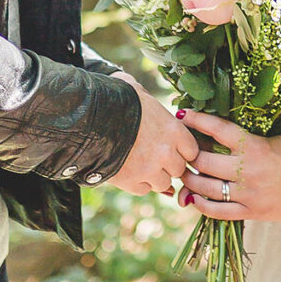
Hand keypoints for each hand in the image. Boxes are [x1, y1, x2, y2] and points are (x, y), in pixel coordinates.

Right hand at [103, 81, 197, 197]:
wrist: (89, 119)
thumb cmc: (114, 99)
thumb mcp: (136, 91)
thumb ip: (148, 100)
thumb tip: (141, 91)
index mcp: (173, 130)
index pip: (192, 150)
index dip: (182, 150)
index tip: (173, 148)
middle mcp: (166, 152)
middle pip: (179, 169)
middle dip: (169, 165)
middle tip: (156, 158)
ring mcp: (150, 170)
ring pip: (163, 183)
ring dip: (155, 177)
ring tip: (142, 166)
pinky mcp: (131, 182)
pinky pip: (144, 190)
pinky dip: (139, 184)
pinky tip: (130, 173)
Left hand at [179, 111, 280, 221]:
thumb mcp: (274, 140)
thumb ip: (247, 139)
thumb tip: (217, 134)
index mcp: (254, 146)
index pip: (217, 129)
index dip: (196, 120)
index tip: (182, 114)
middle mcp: (247, 169)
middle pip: (203, 160)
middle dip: (187, 154)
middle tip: (181, 150)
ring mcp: (247, 193)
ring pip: (205, 187)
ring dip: (189, 180)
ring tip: (184, 174)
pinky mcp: (251, 212)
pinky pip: (217, 211)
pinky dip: (201, 204)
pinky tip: (194, 198)